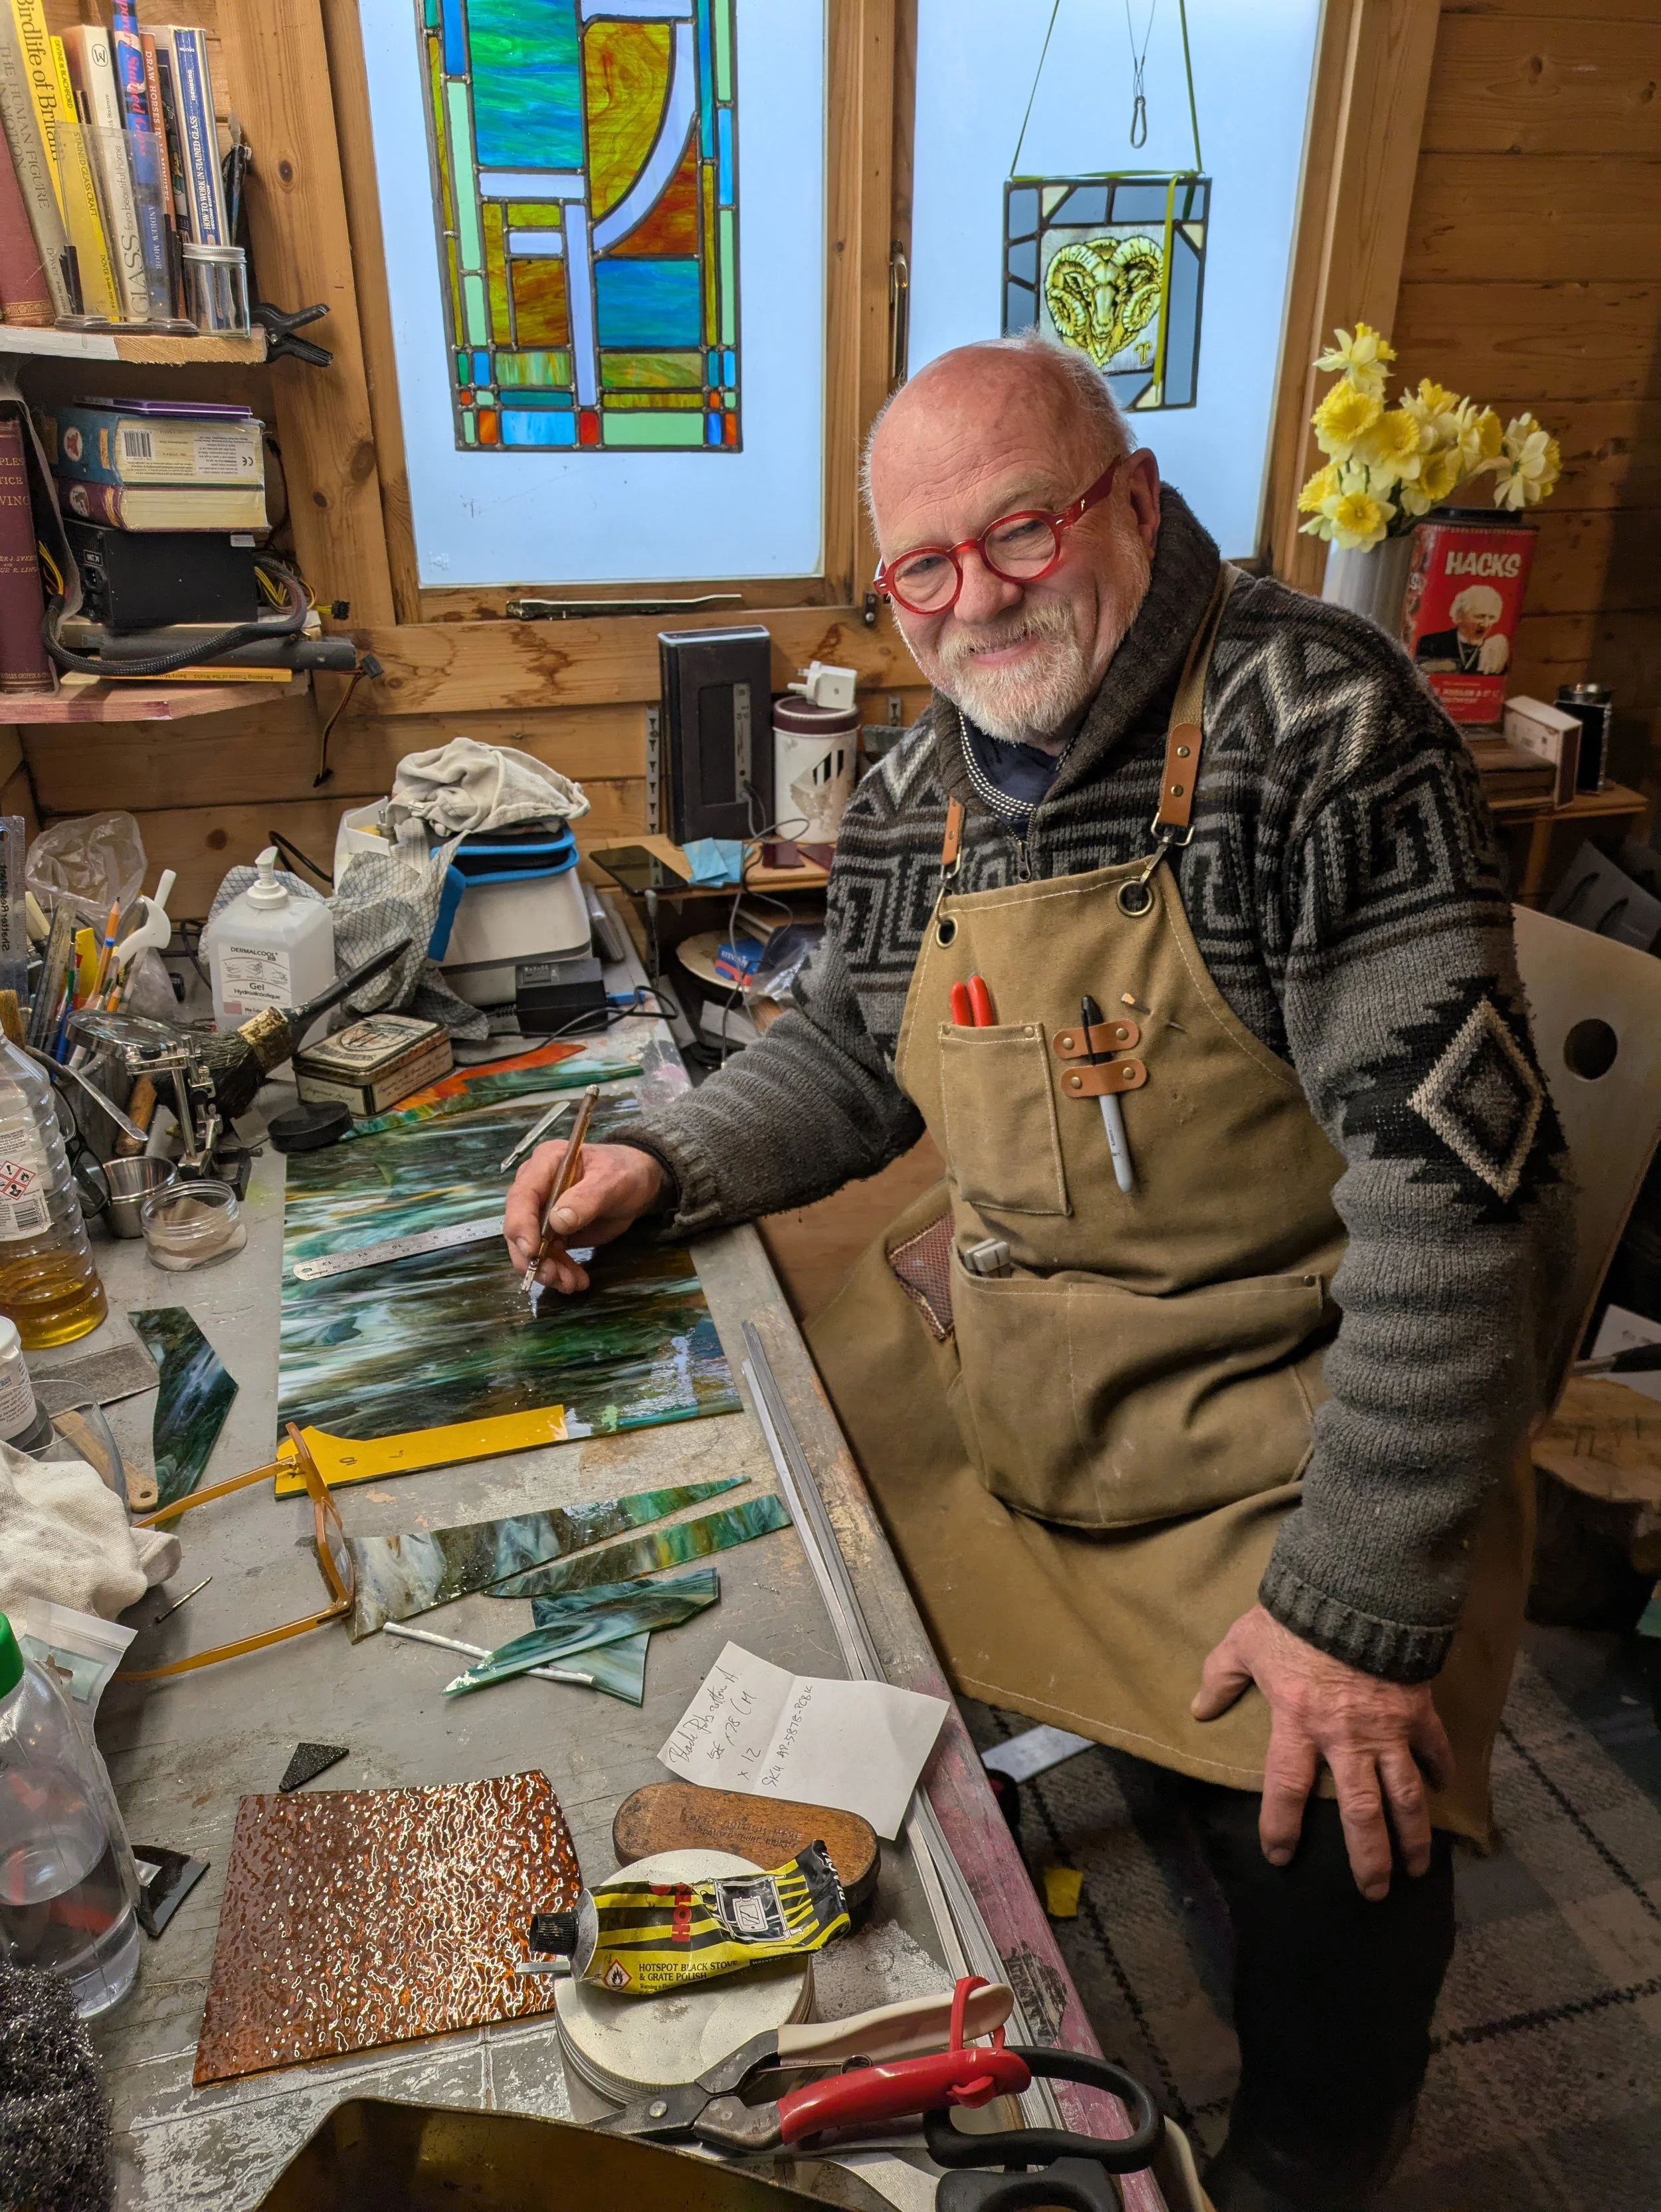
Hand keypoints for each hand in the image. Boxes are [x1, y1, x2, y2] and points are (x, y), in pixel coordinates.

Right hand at [503, 1141, 665, 1293]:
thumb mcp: (612, 1181)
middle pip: (518, 1225)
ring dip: (547, 1269)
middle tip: (552, 1276)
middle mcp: (536, 1187)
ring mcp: (541, 1211)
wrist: (638, 1183)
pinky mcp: (552, 1231)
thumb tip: (557, 1221)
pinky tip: (576, 1280)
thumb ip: (586, 1199)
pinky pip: (547, 1255)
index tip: (532, 1250)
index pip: (522, 1195)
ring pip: (531, 1246)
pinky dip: (559, 1271)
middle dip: (532, 1256)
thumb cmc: (624, 1172)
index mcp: (546, 1163)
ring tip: (571, 1284)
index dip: (521, 1224)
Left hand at [1192, 1603, 1454, 1899]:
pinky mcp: (1417, 1709)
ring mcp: (1387, 1728)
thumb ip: (1221, 1678)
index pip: (1285, 1789)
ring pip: (1405, 1796)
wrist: (1354, 1587)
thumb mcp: (1244, 1642)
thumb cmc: (1294, 1616)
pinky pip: (1435, 1749)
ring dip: (1413, 1835)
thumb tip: (1198, 1709)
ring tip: (1417, 1868)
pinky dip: (1442, 1770)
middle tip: (1373, 1892)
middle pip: (1361, 1813)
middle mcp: (1344, 1738)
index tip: (1280, 1857)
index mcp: (1297, 1723)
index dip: (1281, 1827)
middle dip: (1369, 1857)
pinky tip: (1445, 1791)